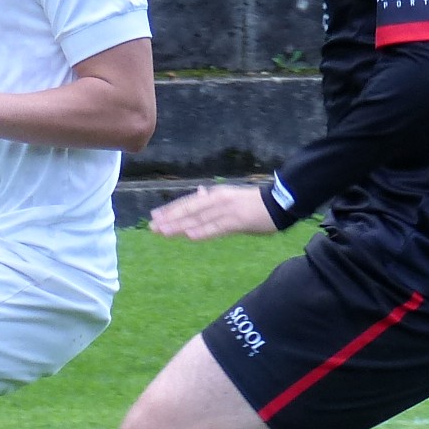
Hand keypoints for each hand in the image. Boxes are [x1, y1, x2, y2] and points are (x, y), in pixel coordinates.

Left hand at [149, 183, 276, 240]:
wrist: (277, 204)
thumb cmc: (252, 202)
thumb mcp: (230, 195)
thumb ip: (212, 197)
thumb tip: (198, 193)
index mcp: (215, 195)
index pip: (188, 202)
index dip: (171, 210)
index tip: (154, 216)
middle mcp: (217, 200)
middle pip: (189, 210)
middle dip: (169, 219)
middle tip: (151, 226)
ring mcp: (226, 211)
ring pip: (199, 219)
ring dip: (180, 225)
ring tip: (163, 232)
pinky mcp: (237, 221)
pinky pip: (216, 228)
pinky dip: (202, 231)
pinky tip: (189, 235)